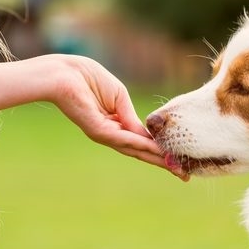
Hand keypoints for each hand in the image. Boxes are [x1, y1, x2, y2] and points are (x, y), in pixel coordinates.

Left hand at [0, 54, 188, 179]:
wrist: (65, 73)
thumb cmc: (89, 79)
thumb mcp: (120, 98)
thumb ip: (132, 117)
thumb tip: (147, 135)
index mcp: (117, 125)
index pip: (142, 142)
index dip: (160, 150)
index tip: (178, 160)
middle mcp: (112, 134)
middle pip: (141, 152)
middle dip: (163, 163)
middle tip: (183, 176)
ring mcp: (105, 134)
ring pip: (135, 150)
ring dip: (157, 159)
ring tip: (176, 168)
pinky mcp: (98, 131)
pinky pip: (124, 139)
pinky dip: (142, 145)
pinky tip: (157, 151)